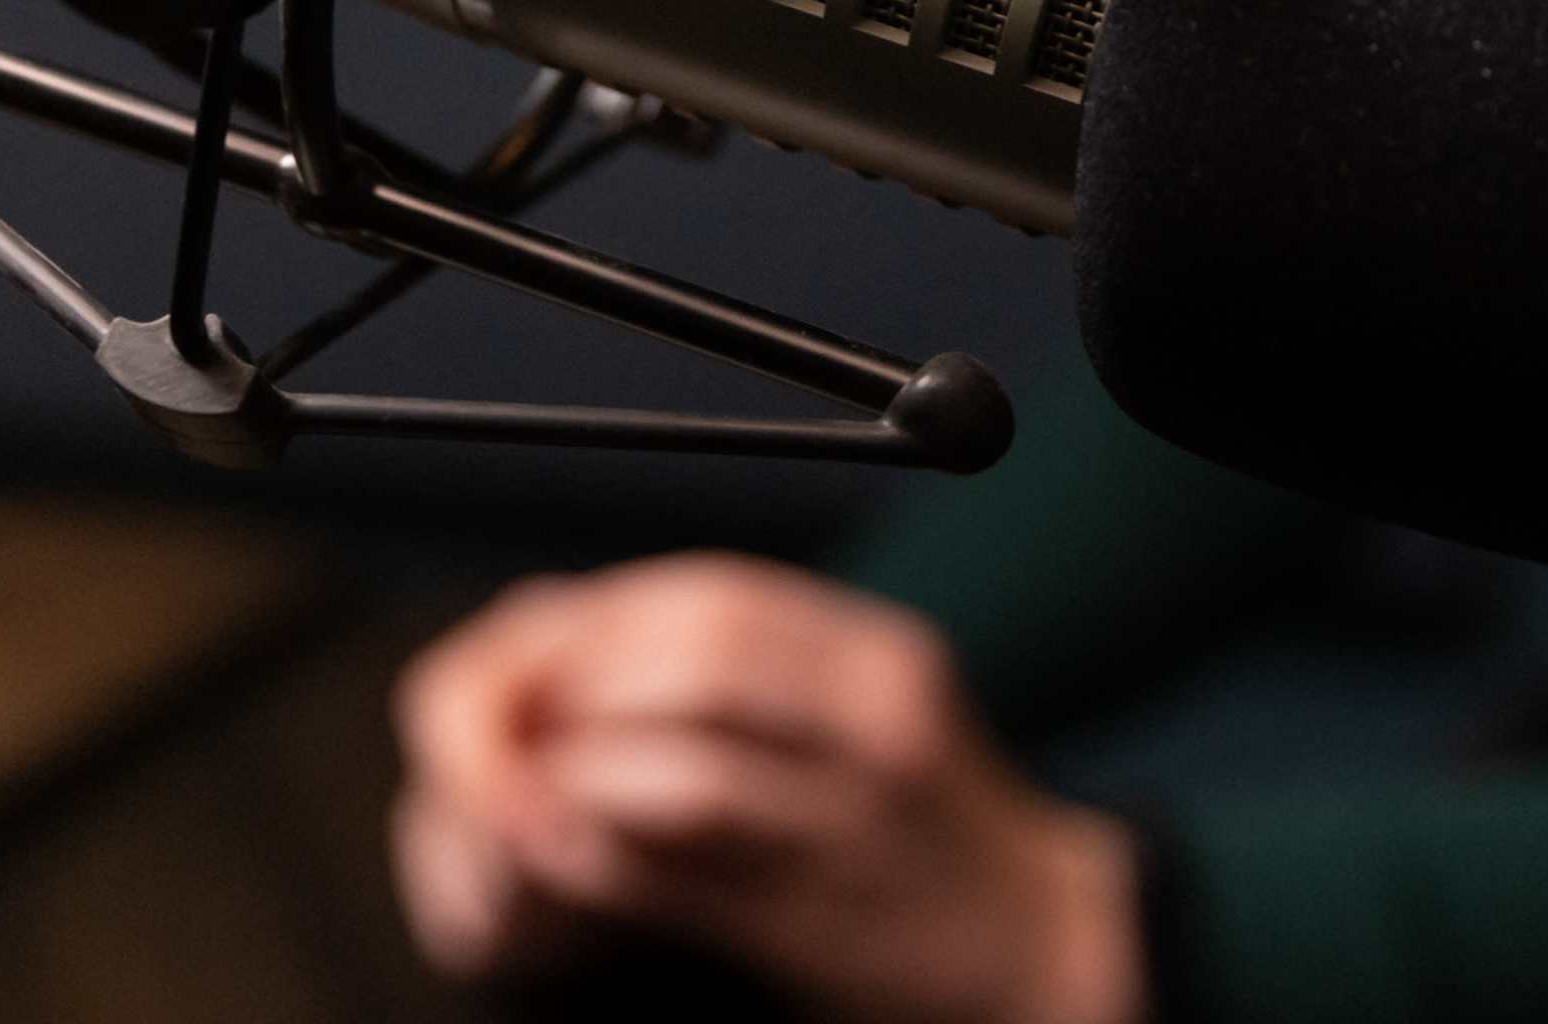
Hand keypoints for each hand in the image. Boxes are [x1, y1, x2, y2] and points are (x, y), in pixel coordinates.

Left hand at [390, 554, 1142, 1023]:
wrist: (1040, 950)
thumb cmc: (916, 839)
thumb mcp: (849, 723)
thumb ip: (732, 681)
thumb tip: (559, 659)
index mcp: (870, 655)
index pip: (704, 595)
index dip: (591, 628)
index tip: (530, 675)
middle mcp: (875, 713)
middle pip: (687, 651)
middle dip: (566, 689)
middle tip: (507, 743)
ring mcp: (858, 817)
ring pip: (682, 757)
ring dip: (573, 774)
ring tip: (531, 802)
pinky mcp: (826, 916)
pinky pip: (688, 869)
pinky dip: (602, 856)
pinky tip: (567, 867)